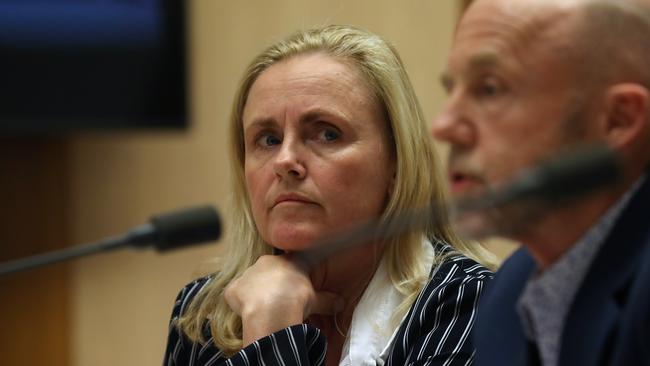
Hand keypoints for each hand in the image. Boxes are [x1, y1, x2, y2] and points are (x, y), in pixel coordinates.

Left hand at [224, 254, 343, 344]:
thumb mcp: (316, 300)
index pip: (291, 263)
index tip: (295, 287)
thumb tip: (341, 304)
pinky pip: (236, 295)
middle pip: (269, 271)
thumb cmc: (298, 299)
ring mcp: (247, 274)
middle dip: (274, 284)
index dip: (293, 275)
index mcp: (288, 261)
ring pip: (252, 282)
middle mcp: (266, 262)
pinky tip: (249, 315)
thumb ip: (328, 300)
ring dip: (257, 293)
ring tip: (265, 310)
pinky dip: (241, 304)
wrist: (272, 309)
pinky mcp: (233, 289)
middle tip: (280, 301)